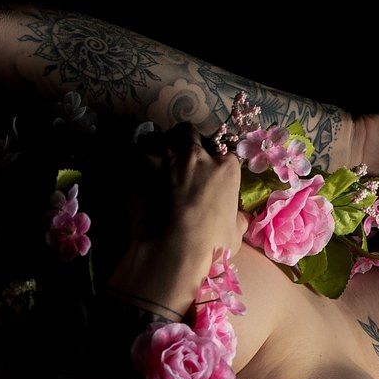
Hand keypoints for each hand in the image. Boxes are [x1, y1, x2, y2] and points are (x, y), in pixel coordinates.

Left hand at [126, 120, 250, 264]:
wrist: (178, 243)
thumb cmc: (211, 241)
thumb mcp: (235, 233)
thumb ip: (238, 220)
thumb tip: (241, 219)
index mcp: (227, 168)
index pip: (224, 153)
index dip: (215, 162)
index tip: (209, 173)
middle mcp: (200, 155)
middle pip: (192, 134)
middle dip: (186, 142)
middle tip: (180, 158)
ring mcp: (173, 156)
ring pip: (166, 136)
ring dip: (162, 144)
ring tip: (156, 156)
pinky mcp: (147, 164)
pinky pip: (140, 148)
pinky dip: (139, 153)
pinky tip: (137, 162)